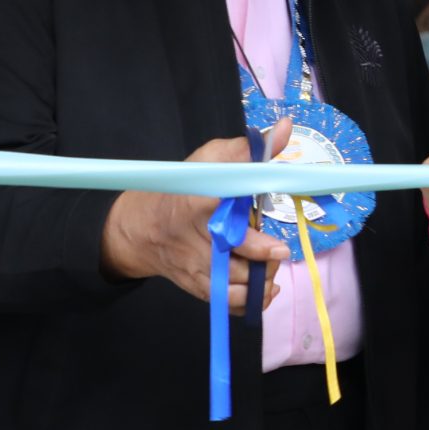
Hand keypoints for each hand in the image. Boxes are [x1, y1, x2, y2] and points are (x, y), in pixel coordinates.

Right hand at [100, 121, 294, 310]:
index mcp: (197, 202)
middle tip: (279, 249)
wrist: (141, 228)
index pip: (225, 207)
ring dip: (262, 277)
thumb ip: (247, 148)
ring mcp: (196, 267)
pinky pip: (230, 302)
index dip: (252, 223)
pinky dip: (252, 299)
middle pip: (237, 256)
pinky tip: (265, 286)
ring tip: (271, 263)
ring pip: (237, 284)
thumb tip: (287, 127)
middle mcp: (195, 239)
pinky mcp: (198, 286)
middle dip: (264, 255)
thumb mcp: (209, 159)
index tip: (273, 233)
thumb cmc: (182, 188)